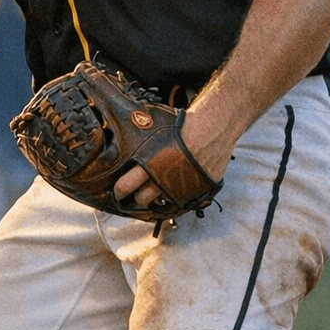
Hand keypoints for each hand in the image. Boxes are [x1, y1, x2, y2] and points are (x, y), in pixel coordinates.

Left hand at [114, 106, 232, 207]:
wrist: (211, 128)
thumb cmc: (182, 126)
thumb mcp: (154, 130)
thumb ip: (139, 140)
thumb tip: (121, 131)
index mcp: (148, 163)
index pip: (125, 186)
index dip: (118, 190)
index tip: (117, 191)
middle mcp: (163, 178)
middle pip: (140, 199)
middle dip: (134, 197)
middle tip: (133, 195)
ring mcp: (179, 187)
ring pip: (158, 203)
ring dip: (153, 200)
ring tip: (151, 194)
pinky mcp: (195, 191)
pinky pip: (178, 203)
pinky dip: (172, 200)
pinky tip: (169, 193)